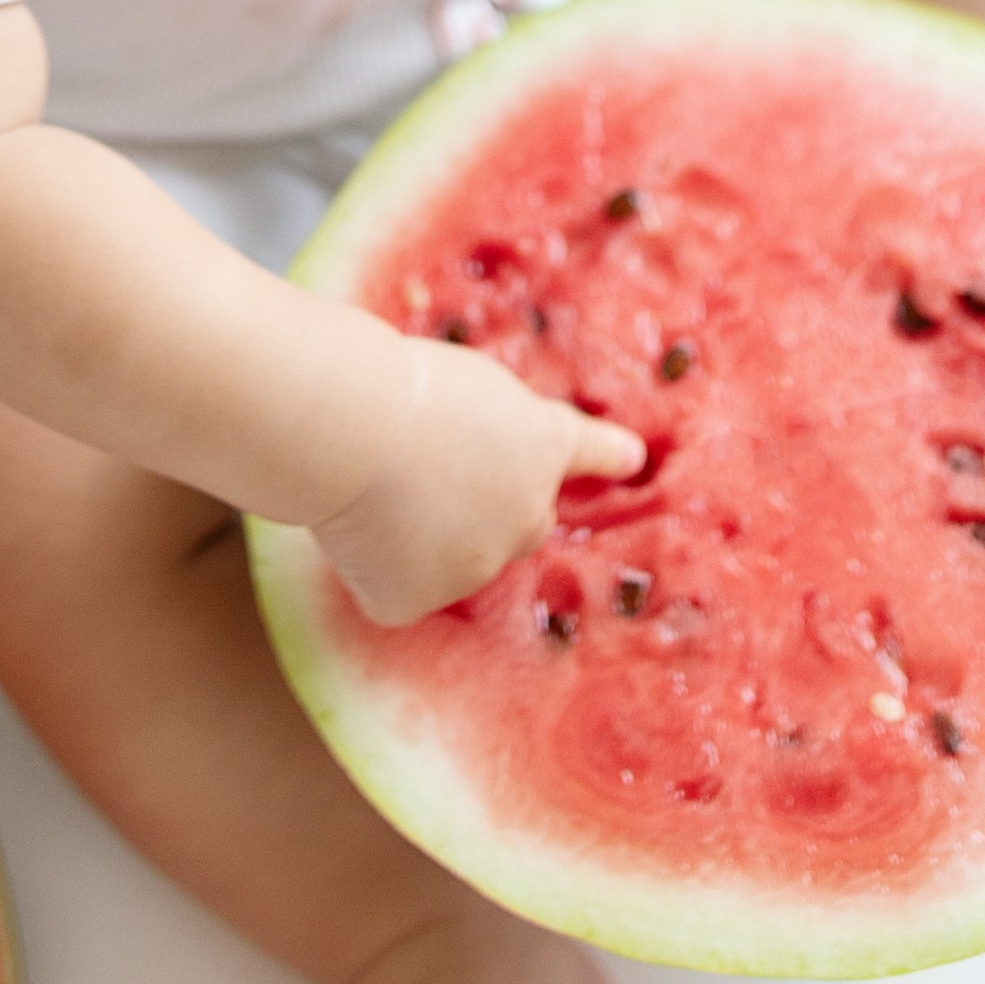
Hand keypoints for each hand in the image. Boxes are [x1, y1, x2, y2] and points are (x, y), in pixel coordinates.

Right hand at [309, 338, 644, 624]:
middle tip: (427, 467)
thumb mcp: (477, 383)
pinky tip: (356, 530)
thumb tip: (495, 459)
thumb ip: (503, 426)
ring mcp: (474, 569)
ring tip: (379, 487)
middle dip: (486, 504)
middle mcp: (526, 517)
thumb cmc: (402, 385)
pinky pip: (398, 587)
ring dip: (427, 534)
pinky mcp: (415, 600)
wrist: (355, 430)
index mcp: (544, 446)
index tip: (629, 459)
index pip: (587, 451)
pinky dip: (377, 566)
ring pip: (453, 558)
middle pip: (517, 520)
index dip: (608, 456)